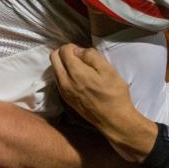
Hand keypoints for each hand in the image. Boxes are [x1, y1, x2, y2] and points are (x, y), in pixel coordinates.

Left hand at [50, 44, 156, 161]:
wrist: (113, 120)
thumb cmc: (114, 94)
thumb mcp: (109, 70)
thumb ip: (91, 56)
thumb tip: (78, 51)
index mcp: (75, 72)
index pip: (63, 50)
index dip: (74, 47)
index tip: (85, 53)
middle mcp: (65, 81)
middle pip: (53, 57)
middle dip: (65, 53)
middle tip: (80, 58)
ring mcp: (63, 91)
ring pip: (55, 69)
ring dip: (63, 64)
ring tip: (81, 68)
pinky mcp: (65, 99)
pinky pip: (58, 80)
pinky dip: (64, 74)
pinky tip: (78, 79)